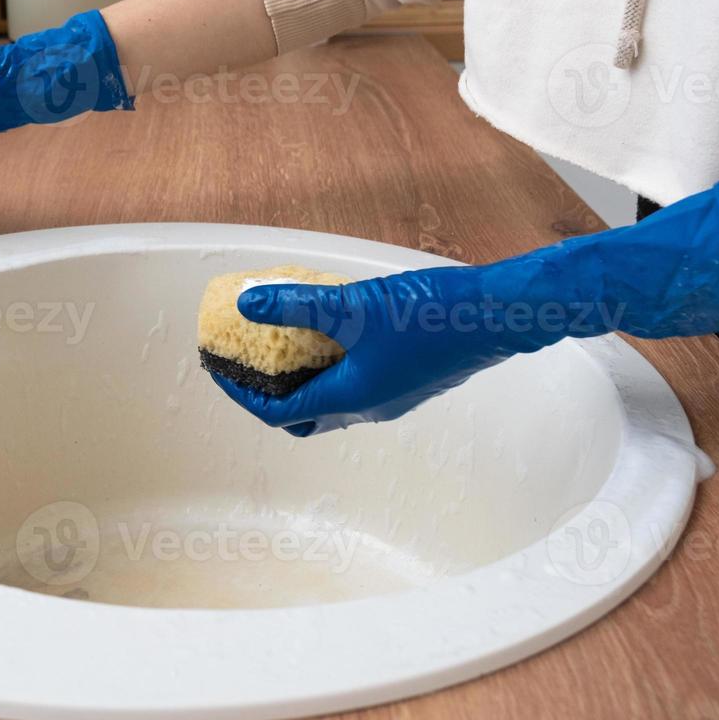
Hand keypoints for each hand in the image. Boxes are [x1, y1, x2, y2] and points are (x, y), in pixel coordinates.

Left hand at [213, 180, 718, 435]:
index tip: (217, 369)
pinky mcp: (412, 380)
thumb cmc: (433, 313)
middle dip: (268, 395)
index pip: (278, 412)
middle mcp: (370, 407)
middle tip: (244, 363)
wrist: (502, 315)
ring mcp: (394, 397)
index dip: (241, 394)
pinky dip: (332, 367)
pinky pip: (358, 384)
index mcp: (351, 399)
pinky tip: (332, 330)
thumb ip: (296, 304)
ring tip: (280, 343)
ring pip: (332, 401)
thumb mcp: (354, 303)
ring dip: (301, 380)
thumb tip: (246, 303)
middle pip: (303, 416)